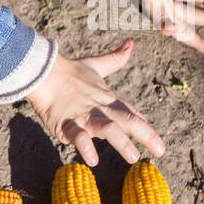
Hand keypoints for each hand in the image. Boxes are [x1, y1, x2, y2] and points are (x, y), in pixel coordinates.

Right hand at [27, 39, 163, 166]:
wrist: (42, 71)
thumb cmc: (68, 72)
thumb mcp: (95, 65)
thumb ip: (115, 58)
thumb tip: (131, 42)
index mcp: (108, 98)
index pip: (131, 113)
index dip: (145, 127)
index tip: (157, 143)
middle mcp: (100, 108)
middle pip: (127, 121)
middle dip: (146, 135)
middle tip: (161, 151)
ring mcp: (84, 116)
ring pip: (107, 129)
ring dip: (121, 142)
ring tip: (133, 157)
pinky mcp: (65, 123)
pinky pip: (78, 136)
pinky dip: (86, 147)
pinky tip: (93, 160)